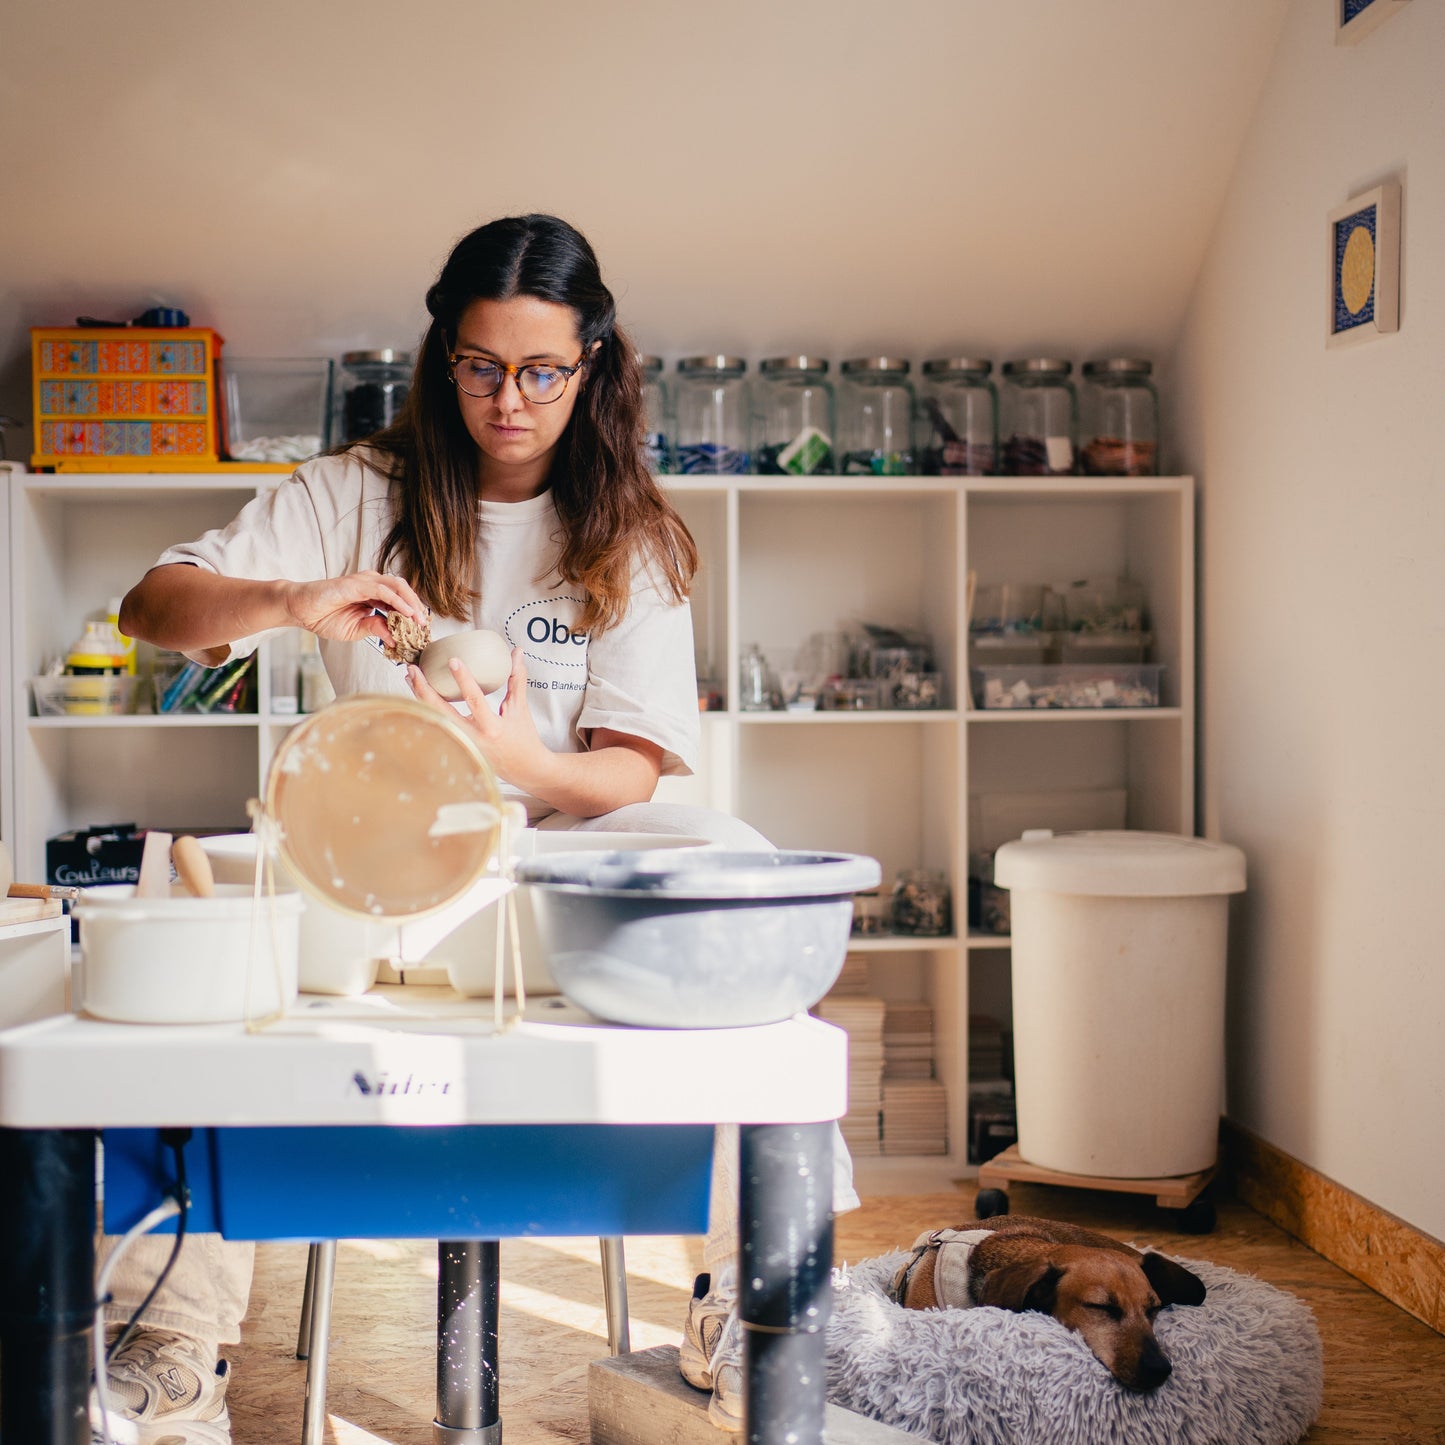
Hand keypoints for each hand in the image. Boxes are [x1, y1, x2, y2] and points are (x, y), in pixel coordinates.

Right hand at [280, 572, 426, 644]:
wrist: (300, 609)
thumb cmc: (324, 617)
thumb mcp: (356, 630)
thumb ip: (375, 629)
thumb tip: (395, 638)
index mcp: (374, 595)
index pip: (400, 599)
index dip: (413, 612)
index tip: (423, 629)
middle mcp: (372, 585)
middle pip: (403, 590)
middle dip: (417, 607)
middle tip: (424, 625)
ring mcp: (364, 582)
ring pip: (396, 587)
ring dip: (411, 603)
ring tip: (419, 620)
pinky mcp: (356, 585)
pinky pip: (383, 590)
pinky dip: (397, 601)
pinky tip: (406, 613)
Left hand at [407, 646, 551, 788]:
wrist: (525, 769)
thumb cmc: (523, 739)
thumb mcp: (520, 708)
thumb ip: (517, 678)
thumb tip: (517, 652)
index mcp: (492, 727)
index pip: (475, 700)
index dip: (463, 679)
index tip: (452, 660)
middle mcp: (473, 738)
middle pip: (441, 712)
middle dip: (424, 689)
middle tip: (414, 668)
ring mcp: (462, 744)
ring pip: (434, 719)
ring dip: (420, 697)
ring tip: (410, 677)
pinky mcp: (456, 747)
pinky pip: (437, 725)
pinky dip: (426, 708)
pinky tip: (418, 695)